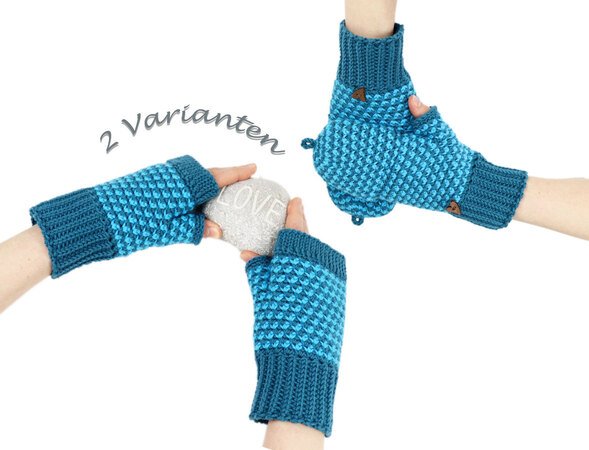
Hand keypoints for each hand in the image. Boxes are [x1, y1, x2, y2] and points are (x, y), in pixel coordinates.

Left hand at [29, 155, 254, 277]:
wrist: (94, 217)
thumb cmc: (132, 224)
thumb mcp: (168, 231)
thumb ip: (195, 227)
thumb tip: (217, 230)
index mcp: (185, 185)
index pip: (219, 177)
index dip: (238, 173)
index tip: (255, 167)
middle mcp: (175, 174)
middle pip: (207, 174)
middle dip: (224, 179)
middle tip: (240, 185)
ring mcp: (161, 174)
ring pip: (192, 176)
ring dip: (206, 184)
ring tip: (217, 197)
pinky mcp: (150, 179)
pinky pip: (178, 180)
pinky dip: (190, 188)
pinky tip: (190, 202)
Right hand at [244, 203, 345, 436]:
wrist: (304, 362)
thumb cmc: (277, 324)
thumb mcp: (262, 293)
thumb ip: (259, 268)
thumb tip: (249, 253)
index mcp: (300, 255)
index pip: (296, 226)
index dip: (295, 212)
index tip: (296, 200)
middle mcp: (321, 261)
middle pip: (307, 242)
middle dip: (294, 241)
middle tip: (279, 244)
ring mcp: (334, 278)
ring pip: (318, 258)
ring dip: (304, 259)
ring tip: (287, 270)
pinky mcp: (340, 294)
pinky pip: (327, 274)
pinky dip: (314, 273)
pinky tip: (301, 285)